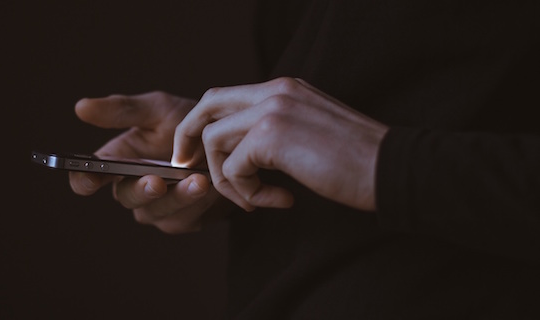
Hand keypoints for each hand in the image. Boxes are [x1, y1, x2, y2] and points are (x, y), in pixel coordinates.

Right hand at [69, 92, 220, 233]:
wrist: (230, 141)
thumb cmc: (188, 122)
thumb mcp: (158, 109)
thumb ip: (123, 110)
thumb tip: (81, 107)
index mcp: (118, 161)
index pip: (88, 177)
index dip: (84, 180)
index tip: (90, 178)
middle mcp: (133, 188)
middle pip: (126, 197)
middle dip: (141, 190)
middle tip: (157, 181)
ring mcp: (158, 208)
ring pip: (157, 211)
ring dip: (178, 198)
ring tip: (198, 180)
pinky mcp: (183, 220)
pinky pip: (185, 218)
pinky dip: (198, 203)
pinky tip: (212, 187)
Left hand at [172, 78, 388, 211]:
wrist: (391, 169)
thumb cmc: (356, 160)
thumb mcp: (309, 132)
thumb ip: (275, 131)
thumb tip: (242, 153)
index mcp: (284, 88)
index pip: (224, 96)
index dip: (203, 124)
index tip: (196, 153)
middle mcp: (275, 91)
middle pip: (207, 105)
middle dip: (189, 138)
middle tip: (187, 166)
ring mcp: (272, 109)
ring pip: (214, 140)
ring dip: (226, 178)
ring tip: (254, 199)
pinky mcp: (272, 135)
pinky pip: (234, 168)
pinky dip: (246, 193)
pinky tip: (277, 201)